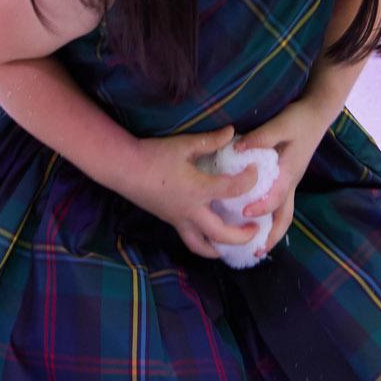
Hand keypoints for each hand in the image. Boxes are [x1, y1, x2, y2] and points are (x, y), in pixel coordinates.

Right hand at [120, 125, 261, 259]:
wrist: (124, 169)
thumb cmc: (154, 155)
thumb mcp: (184, 145)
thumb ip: (210, 141)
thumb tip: (232, 131)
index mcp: (198, 190)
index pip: (232, 189)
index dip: (249, 180)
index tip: (255, 171)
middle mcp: (191, 211)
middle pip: (222, 234)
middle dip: (242, 234)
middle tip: (256, 227)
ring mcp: (179, 220)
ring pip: (203, 246)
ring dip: (221, 248)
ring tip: (235, 243)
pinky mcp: (170, 221)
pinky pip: (190, 240)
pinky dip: (204, 243)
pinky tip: (210, 236)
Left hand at [245, 102, 323, 253]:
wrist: (317, 113)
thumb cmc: (299, 119)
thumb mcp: (281, 124)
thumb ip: (261, 137)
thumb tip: (238, 148)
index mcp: (288, 172)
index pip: (275, 198)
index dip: (260, 207)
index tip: (244, 214)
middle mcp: (291, 182)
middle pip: (284, 216)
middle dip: (272, 235)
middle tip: (256, 251)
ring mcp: (291, 181)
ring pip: (284, 212)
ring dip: (272, 229)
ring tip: (256, 244)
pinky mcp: (288, 176)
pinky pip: (281, 202)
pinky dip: (271, 215)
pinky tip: (258, 218)